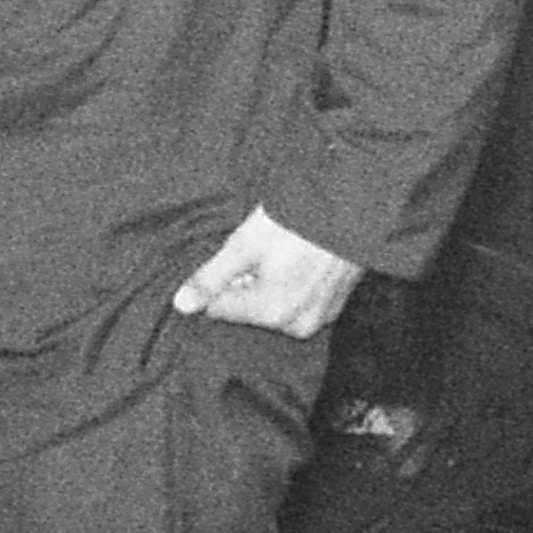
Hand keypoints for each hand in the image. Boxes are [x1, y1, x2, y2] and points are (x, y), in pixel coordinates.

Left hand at [169, 206, 367, 340]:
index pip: (219, 309)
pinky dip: (292, 286)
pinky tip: (300, 259)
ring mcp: (319, 319)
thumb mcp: (244, 244)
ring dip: (269, 285)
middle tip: (261, 250)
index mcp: (271, 312)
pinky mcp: (334, 308)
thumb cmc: (296, 222)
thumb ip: (211, 278)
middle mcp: (296, 325)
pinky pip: (299, 303)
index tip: (233, 256)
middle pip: (248, 310)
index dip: (218, 280)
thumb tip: (181, 306)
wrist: (351, 207)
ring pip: (273, 307)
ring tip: (283, 251)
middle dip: (244, 283)